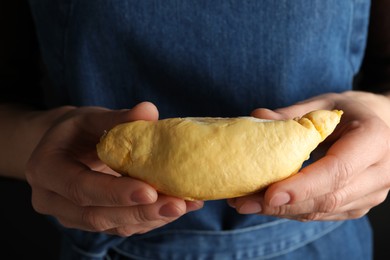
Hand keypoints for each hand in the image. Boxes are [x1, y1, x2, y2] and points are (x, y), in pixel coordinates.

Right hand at [26, 102, 202, 235]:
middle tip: (177, 204)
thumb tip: (149, 110)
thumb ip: (117, 118)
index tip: (150, 191)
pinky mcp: (91, 221)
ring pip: (113, 226)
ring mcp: (71, 216)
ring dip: (151, 218)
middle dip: (140, 212)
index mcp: (46, 170)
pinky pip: (121, 227)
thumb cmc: (76, 131)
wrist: (63, 149)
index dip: (115, 192)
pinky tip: (175, 207)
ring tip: (183, 205)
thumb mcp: (90, 118)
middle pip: (97, 216)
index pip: (80, 188)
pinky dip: (150, 219)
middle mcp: (52, 200)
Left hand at [228, 91, 389, 220]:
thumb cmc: (349, 112)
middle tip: (244, 202)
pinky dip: (291, 210)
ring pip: (322, 211)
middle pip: (327, 198)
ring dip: (281, 211)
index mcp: (373, 141)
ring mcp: (371, 194)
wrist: (379, 126)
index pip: (336, 171)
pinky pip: (321, 214)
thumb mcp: (323, 104)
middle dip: (282, 205)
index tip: (269, 195)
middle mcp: (379, 173)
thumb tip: (256, 117)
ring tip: (246, 203)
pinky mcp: (357, 205)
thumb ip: (292, 114)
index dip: (302, 187)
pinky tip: (265, 203)